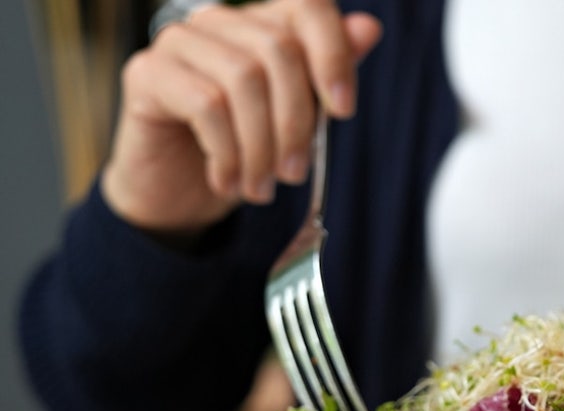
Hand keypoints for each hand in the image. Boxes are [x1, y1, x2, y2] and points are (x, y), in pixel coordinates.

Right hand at [101, 0, 382, 234]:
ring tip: (261, 187)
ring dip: (260, 146)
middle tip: (294, 173)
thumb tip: (369, 28)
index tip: (344, 112)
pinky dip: (226, 153)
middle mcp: (219, 21)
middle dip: (296, 121)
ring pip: (243, 79)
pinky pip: (205, 105)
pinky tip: (226, 181)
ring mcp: (178, 41)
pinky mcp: (146, 72)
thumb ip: (327, 75)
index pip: (308, 6)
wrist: (179, 192)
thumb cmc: (244, 150)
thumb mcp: (297, 119)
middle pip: (279, 50)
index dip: (334, 54)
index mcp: (263, 24)